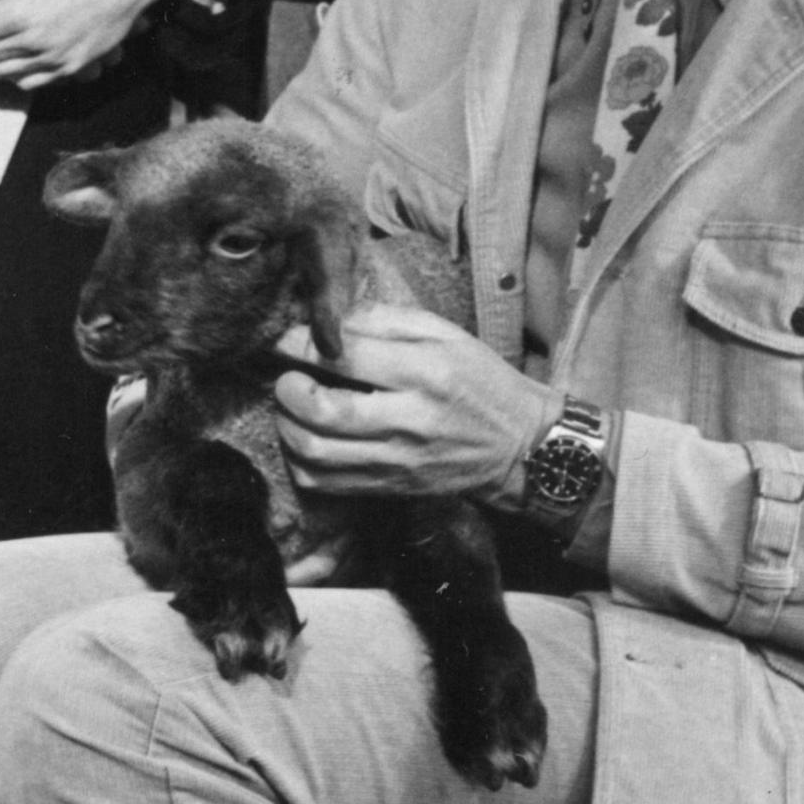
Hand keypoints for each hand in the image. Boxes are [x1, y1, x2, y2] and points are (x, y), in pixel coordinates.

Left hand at [270, 300, 553, 504]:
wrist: (520, 446)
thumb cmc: (480, 380)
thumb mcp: (445, 334)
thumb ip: (385, 320)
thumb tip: (330, 317)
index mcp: (424, 371)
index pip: (346, 357)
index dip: (300, 344)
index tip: (283, 338)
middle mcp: (409, 419)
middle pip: (323, 411)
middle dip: (288, 390)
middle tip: (288, 378)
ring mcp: (399, 459)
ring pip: (315, 452)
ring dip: (287, 426)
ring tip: (293, 408)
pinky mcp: (391, 487)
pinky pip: (325, 483)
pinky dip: (301, 460)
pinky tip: (308, 438)